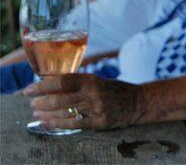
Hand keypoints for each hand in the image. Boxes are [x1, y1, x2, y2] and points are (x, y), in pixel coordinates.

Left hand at [23, 73, 144, 129]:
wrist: (137, 102)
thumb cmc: (113, 89)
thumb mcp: (96, 80)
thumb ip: (76, 80)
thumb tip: (51, 79)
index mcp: (91, 79)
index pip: (62, 81)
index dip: (43, 85)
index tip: (30, 89)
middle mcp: (93, 92)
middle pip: (60, 97)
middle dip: (41, 101)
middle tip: (30, 102)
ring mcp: (96, 108)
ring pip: (65, 111)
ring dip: (47, 113)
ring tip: (35, 112)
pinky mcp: (99, 122)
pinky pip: (74, 124)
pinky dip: (58, 123)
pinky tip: (47, 122)